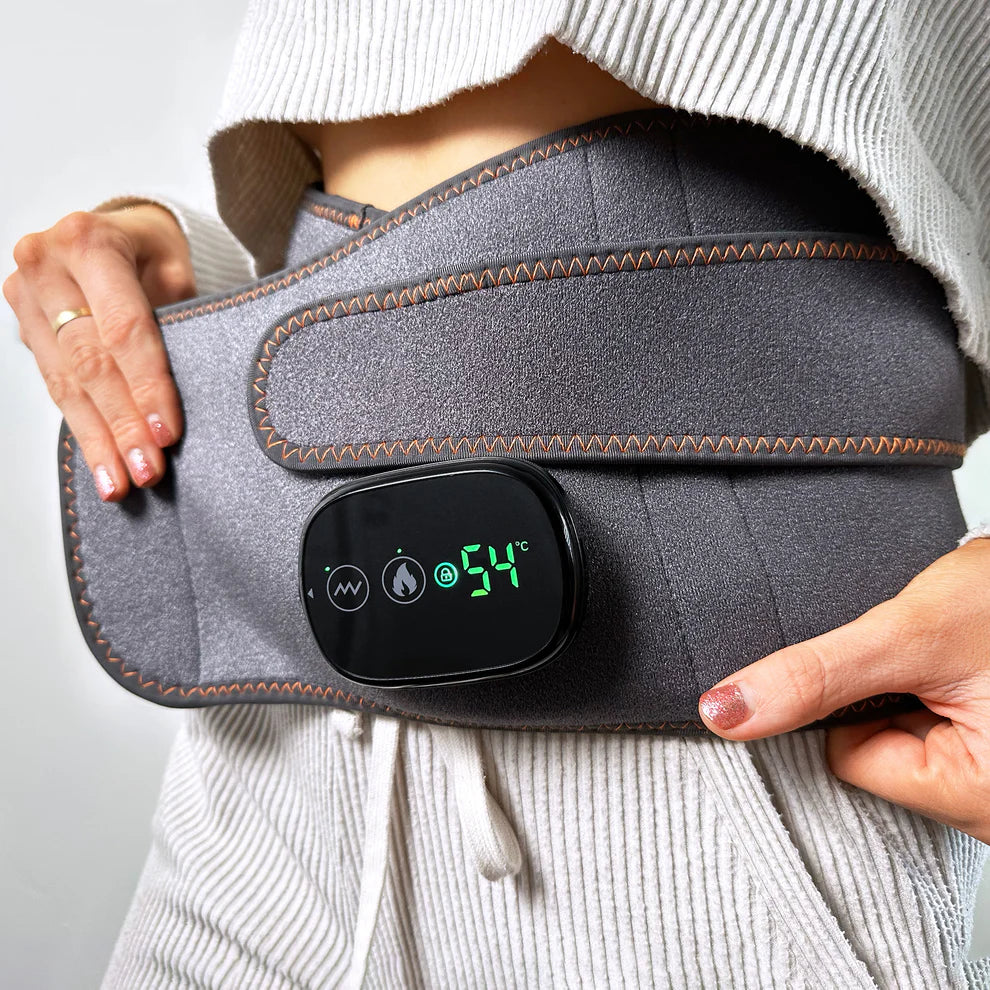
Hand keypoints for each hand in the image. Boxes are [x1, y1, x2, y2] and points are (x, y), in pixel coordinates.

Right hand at [4, 204, 194, 499]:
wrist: (112, 232)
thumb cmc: (153, 253)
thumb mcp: (177, 270)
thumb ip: (179, 322)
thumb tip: (189, 394)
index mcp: (89, 240)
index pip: (124, 328)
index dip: (147, 385)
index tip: (168, 433)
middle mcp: (46, 264)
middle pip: (90, 361)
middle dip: (122, 423)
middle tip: (148, 469)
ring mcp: (26, 297)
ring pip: (66, 381)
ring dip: (98, 438)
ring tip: (121, 483)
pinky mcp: (22, 327)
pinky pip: (54, 386)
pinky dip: (82, 428)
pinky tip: (101, 464)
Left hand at [697, 538, 989, 843]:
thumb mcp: (915, 633)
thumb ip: (815, 676)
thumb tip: (724, 713)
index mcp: (984, 801)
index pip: (851, 760)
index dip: (852, 699)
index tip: (883, 660)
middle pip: (879, 754)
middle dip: (887, 696)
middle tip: (931, 655)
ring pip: (907, 738)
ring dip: (914, 691)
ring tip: (958, 654)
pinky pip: (940, 731)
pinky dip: (938, 693)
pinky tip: (966, 663)